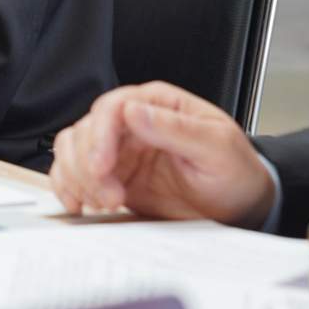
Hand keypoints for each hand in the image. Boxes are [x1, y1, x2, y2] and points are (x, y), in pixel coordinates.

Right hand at [48, 82, 276, 226]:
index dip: (100, 135)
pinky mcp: (114, 177)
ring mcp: (121, 150)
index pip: (112, 107)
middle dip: (88, 165)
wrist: (240, 205)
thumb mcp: (216, 148)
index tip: (102, 166)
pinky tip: (81, 203)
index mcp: (158, 104)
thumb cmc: (235, 171)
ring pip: (73, 149)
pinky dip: (69, 187)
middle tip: (109, 195)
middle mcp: (134, 123)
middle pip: (86, 129)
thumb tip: (135, 111)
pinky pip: (74, 174)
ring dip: (77, 178)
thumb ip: (176, 129)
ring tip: (103, 202)